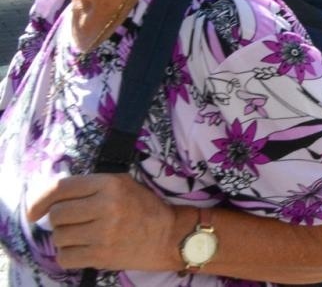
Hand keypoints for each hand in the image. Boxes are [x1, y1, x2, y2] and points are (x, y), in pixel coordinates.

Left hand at [27, 173, 182, 271]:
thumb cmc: (143, 208)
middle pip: (57, 215)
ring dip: (66, 238)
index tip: (34, 211)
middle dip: (60, 221)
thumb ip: (90, 186)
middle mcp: (106, 206)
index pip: (61, 188)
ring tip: (84, 236)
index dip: (40, 200)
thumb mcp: (123, 184)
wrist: (169, 236)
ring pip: (59, 237)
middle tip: (74, 223)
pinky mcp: (101, 255)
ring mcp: (103, 232)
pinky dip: (69, 255)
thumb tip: (51, 197)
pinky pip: (65, 257)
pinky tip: (84, 250)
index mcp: (110, 183)